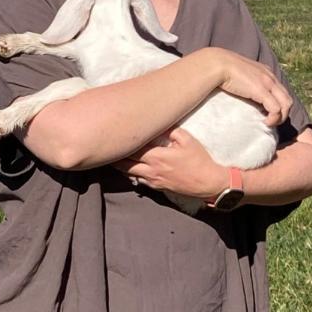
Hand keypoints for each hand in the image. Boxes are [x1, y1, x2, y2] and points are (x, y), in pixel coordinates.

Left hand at [114, 128, 228, 198]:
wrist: (207, 182)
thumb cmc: (199, 160)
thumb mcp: (188, 140)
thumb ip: (171, 130)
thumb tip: (159, 124)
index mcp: (157, 156)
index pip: (134, 147)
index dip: (123, 141)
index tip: (113, 133)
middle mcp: (151, 169)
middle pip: (125, 162)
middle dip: (114, 155)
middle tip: (104, 146)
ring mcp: (153, 180)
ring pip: (129, 173)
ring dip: (119, 165)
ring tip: (109, 158)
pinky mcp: (157, 187)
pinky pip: (138, 181)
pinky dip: (130, 174)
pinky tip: (126, 169)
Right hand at [211, 49, 291, 126]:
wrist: (218, 64)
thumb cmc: (223, 69)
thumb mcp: (240, 74)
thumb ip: (246, 81)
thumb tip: (242, 91)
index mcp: (266, 72)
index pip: (281, 90)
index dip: (278, 104)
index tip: (267, 113)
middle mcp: (270, 77)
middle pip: (287, 99)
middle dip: (283, 113)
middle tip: (270, 121)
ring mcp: (268, 83)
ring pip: (286, 105)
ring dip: (280, 117)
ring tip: (268, 123)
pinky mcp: (262, 91)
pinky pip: (276, 109)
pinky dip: (273, 118)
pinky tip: (264, 122)